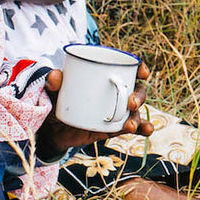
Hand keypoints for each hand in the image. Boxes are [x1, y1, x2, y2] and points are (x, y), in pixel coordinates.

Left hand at [34, 62, 152, 158]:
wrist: (51, 128)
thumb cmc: (56, 101)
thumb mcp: (52, 91)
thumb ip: (52, 82)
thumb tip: (55, 75)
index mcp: (103, 78)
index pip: (125, 69)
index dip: (138, 68)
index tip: (142, 72)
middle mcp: (114, 94)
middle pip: (136, 91)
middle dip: (138, 96)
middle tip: (130, 103)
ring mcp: (115, 112)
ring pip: (135, 112)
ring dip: (138, 118)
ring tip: (130, 125)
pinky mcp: (113, 129)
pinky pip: (131, 128)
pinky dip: (142, 129)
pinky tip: (148, 131)